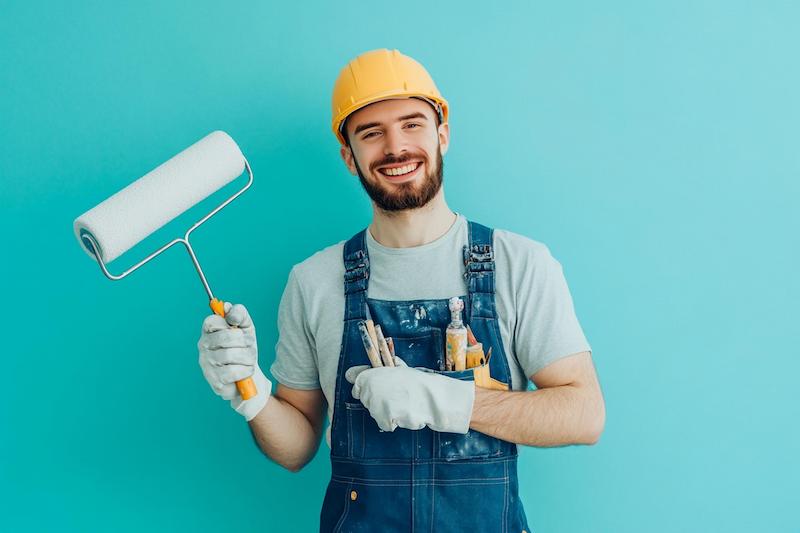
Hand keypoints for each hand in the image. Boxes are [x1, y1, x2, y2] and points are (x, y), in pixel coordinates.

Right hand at [198, 302, 271, 420]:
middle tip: (249, 346)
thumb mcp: (245, 327)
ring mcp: (206, 364)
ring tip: (249, 360)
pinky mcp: (214, 381)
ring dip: (248, 357)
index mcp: (209, 331)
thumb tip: (227, 307)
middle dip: (245, 341)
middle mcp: (203, 346)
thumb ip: (239, 313)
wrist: (249, 374)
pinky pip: (233, 371)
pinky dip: (246, 370)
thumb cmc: (244, 348)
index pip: (212, 321)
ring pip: (231, 354)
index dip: (230, 324)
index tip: (238, 329)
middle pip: (226, 337)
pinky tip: (246, 371)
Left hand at [345, 357, 474, 432]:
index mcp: (369, 376)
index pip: (356, 385)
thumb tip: (359, 370)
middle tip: (396, 397)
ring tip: (403, 404)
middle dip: (378, 400)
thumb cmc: (416, 382)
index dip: (367, 388)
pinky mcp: (383, 420)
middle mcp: (368, 391)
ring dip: (386, 411)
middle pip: (366, 400)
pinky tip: (404, 413)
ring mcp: (375, 406)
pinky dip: (393, 421)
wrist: (430, 396)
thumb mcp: (397, 368)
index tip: (378, 389)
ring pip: (375, 413)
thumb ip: (378, 370)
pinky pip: (384, 424)